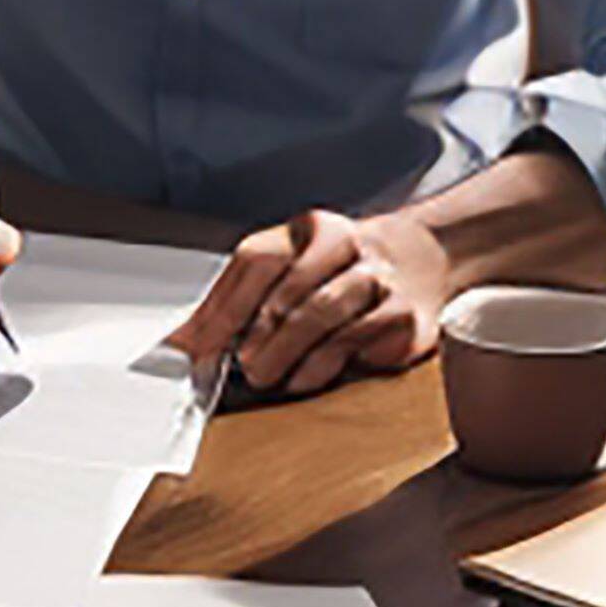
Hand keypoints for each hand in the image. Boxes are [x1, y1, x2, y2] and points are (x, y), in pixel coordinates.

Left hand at [169, 207, 440, 399]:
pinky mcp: (402, 315)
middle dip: (254, 335)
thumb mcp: (292, 267)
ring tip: (262, 376)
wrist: (420, 260)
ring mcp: (378, 278)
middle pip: (287, 291)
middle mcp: (346, 244)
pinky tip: (302, 378)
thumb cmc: (339, 271)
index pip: (257, 260)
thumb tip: (185, 339)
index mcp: (310, 228)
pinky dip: (318, 366)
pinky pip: (351, 342)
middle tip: (236, 365)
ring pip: (319, 316)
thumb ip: (242, 298)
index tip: (196, 343)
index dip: (222, 306)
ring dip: (282, 353)